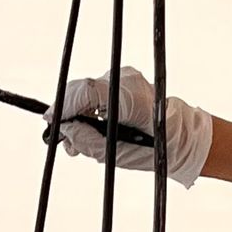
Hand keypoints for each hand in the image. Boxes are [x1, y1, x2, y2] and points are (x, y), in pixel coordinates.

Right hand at [52, 66, 213, 186]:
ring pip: (87, 91)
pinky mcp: (124, 80)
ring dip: (77, 112)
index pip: (86, 91)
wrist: (180, 138)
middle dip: (67, 112)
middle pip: (83, 89)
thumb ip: (88, 141)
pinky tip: (88, 126)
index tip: (51, 121)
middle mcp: (127, 81)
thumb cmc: (154, 148)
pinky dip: (88, 108)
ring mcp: (126, 78)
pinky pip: (96, 91)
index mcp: (130, 98)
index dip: (64, 105)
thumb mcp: (119, 153)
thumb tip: (66, 131)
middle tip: (64, 138)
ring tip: (77, 140)